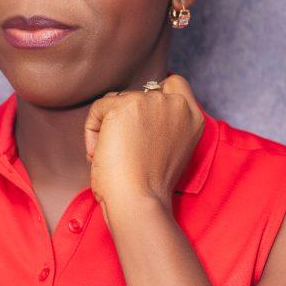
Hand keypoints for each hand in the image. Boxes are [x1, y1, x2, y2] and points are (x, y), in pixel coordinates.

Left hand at [83, 74, 204, 225]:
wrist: (139, 201)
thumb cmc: (149, 187)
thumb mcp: (168, 149)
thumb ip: (162, 126)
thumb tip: (132, 115)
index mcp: (193, 117)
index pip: (172, 84)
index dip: (151, 98)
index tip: (138, 124)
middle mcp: (176, 105)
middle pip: (138, 94)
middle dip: (124, 119)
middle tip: (122, 152)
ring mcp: (151, 102)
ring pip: (116, 100)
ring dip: (107, 126)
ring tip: (110, 156)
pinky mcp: (126, 105)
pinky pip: (98, 108)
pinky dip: (92, 131)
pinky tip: (99, 153)